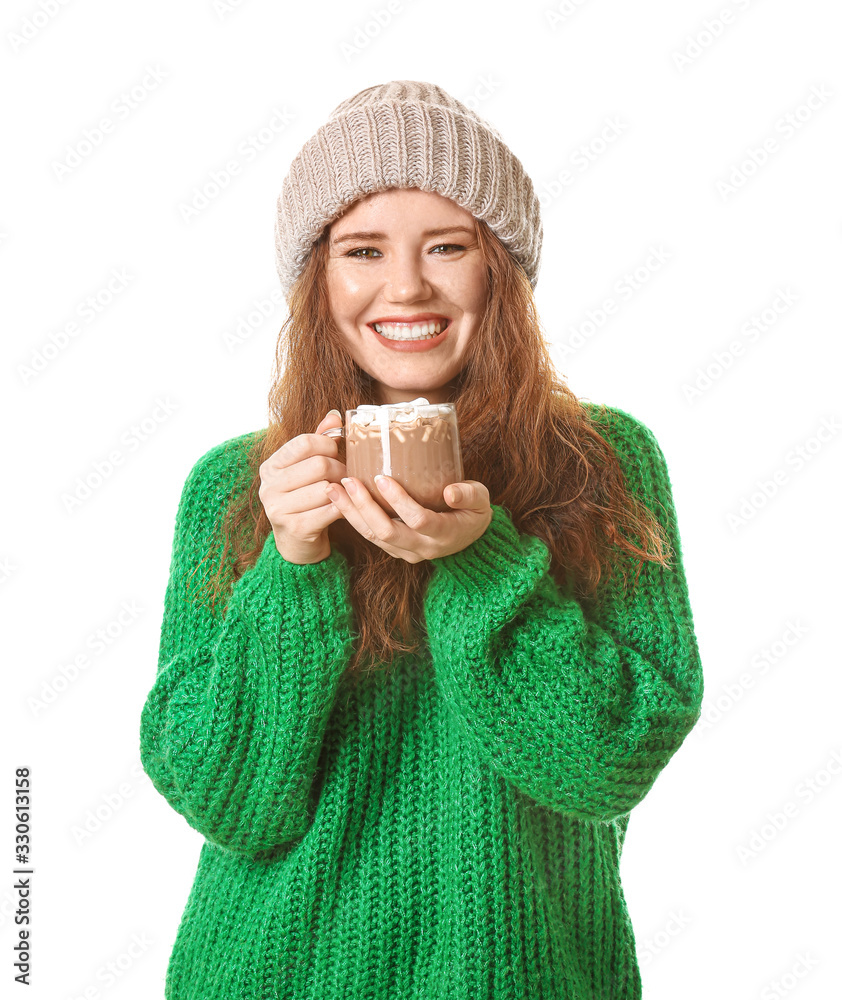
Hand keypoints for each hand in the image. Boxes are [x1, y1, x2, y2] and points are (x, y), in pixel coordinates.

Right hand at [258, 410, 346, 563]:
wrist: (298, 542)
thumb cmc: (306, 499)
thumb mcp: (307, 468)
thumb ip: (319, 441)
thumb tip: (335, 416)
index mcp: (270, 467)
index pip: (304, 442)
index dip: (328, 444)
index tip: (338, 452)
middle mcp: (269, 487)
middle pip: (318, 465)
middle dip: (340, 469)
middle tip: (348, 476)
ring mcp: (278, 509)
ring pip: (326, 488)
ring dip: (344, 490)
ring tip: (347, 492)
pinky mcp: (294, 528)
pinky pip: (330, 510)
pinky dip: (343, 507)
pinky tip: (344, 507)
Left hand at [323, 475, 492, 563]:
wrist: (470, 538)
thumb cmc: (473, 511)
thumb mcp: (481, 499)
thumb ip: (469, 494)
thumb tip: (450, 491)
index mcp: (444, 534)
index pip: (417, 519)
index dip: (398, 500)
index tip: (381, 477)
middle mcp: (423, 548)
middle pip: (386, 531)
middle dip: (363, 506)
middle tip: (347, 481)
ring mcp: (407, 553)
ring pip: (373, 536)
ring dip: (351, 513)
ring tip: (334, 489)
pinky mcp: (396, 551)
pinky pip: (371, 537)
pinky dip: (354, 519)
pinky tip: (341, 499)